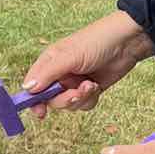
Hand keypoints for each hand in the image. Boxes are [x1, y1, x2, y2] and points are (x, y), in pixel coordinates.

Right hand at [22, 10, 153, 115]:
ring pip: (68, 104)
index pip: (33, 85)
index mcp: (49, 62)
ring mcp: (74, 82)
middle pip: (51, 99)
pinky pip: (83, 104)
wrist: (127, 43)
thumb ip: (48, 74)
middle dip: (65, 99)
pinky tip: (97, 86)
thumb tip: (27, 89)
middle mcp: (59, 73)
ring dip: (80, 98)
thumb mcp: (69, 56)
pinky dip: (90, 99)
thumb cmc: (96, 41)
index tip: (39, 112)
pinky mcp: (89, 89)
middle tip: (76, 93)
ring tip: (91, 85)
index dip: (33, 100)